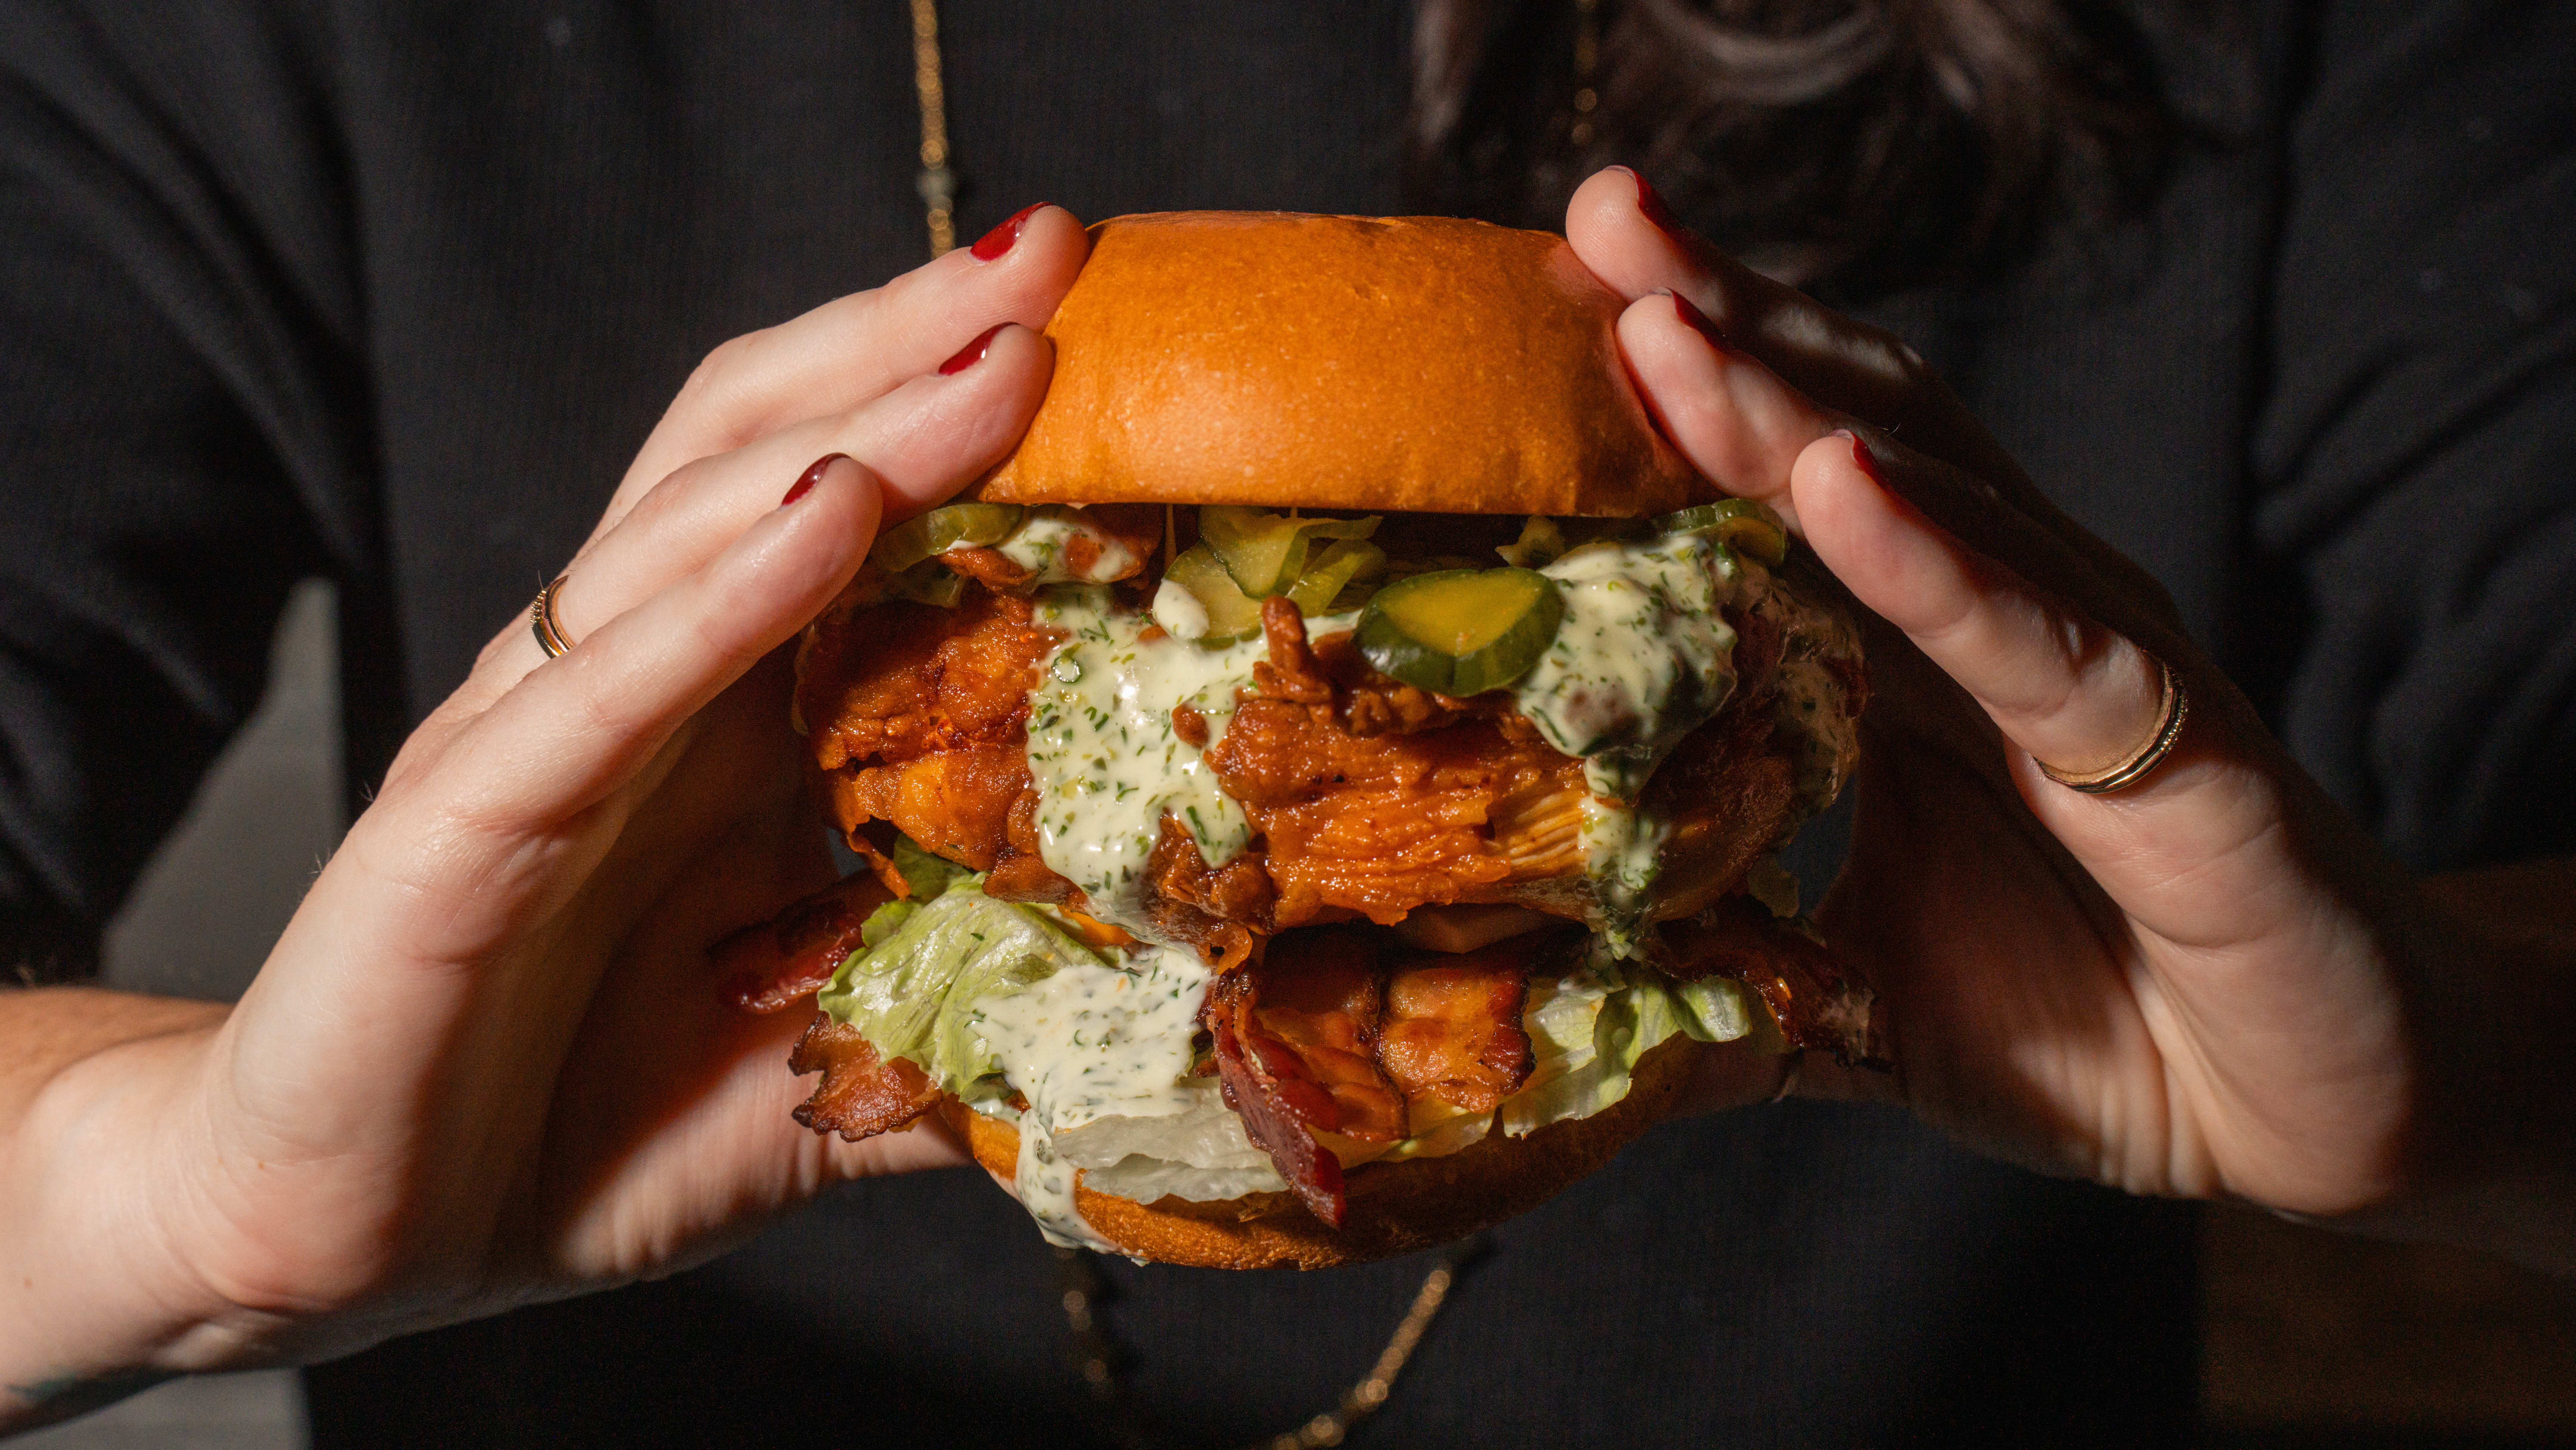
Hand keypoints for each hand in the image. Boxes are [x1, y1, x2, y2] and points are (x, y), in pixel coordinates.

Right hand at [3, 207, 1090, 1392]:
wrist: (374, 1235)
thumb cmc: (594, 1124)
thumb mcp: (834, 1077)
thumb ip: (975, 1035)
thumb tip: (1167, 1034)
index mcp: (725, 722)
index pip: (846, 504)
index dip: (961, 413)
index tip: (1104, 333)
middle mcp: (638, 690)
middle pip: (773, 453)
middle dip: (909, 351)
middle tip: (1053, 260)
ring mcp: (539, 736)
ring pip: (692, 532)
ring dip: (850, 436)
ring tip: (991, 358)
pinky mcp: (458, 819)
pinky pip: (598, 687)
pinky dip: (715, 598)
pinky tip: (822, 517)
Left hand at [1564, 168, 2502, 1225]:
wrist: (2305, 1119)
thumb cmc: (2092, 1032)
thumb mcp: (1857, 1003)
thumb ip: (1724, 979)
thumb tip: (1558, 1000)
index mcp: (1916, 658)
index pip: (1778, 484)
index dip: (1673, 387)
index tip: (1551, 298)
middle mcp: (2002, 621)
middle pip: (1846, 428)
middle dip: (1720, 321)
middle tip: (1601, 220)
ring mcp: (2096, 666)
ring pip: (1935, 495)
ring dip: (1792, 405)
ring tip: (1669, 321)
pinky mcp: (2179, 748)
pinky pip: (2042, 636)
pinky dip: (1940, 555)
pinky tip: (1846, 481)